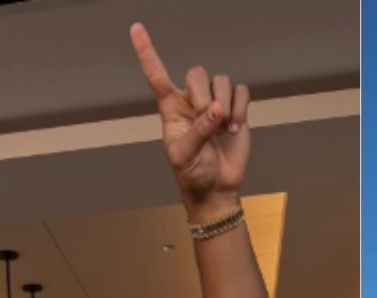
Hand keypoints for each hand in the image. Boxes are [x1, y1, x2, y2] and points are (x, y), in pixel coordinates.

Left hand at [130, 22, 250, 219]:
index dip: (147, 52)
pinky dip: (240, 109)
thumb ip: (198, 130)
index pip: (156, 75)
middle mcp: (191, 101)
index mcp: (171, 108)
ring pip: (221, 81)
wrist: (216, 188)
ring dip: (225, 105)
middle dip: (203, 95)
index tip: (136, 29)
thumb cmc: (192, 174)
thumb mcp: (184, 155)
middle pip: (196, 73)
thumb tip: (215, 110)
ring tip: (223, 130)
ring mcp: (214, 103)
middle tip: (207, 120)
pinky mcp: (235, 109)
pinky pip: (241, 91)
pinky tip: (234, 129)